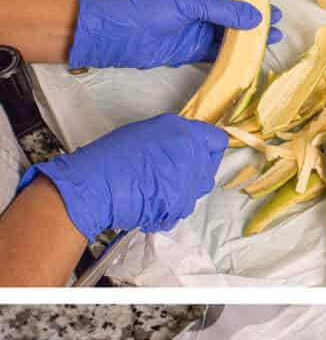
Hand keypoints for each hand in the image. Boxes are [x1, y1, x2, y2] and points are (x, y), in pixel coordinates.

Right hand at [18, 114, 227, 239]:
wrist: (95, 184)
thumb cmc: (111, 156)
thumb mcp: (147, 132)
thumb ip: (174, 138)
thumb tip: (184, 146)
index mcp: (184, 134)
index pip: (216, 141)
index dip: (208, 147)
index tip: (200, 152)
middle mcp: (193, 157)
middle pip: (208, 167)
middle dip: (195, 169)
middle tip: (171, 170)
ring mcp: (189, 184)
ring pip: (197, 189)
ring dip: (183, 188)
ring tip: (156, 184)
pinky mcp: (181, 206)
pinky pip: (182, 206)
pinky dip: (170, 206)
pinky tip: (150, 199)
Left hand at [68, 0, 281, 69]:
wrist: (118, 35)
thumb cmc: (148, 9)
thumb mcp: (188, 4)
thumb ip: (222, 11)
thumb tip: (256, 17)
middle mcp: (199, 7)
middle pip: (232, 10)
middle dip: (254, 14)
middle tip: (276, 19)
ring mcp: (196, 30)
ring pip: (229, 33)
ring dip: (249, 36)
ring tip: (273, 38)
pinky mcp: (192, 50)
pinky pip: (218, 52)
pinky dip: (235, 54)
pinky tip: (250, 56)